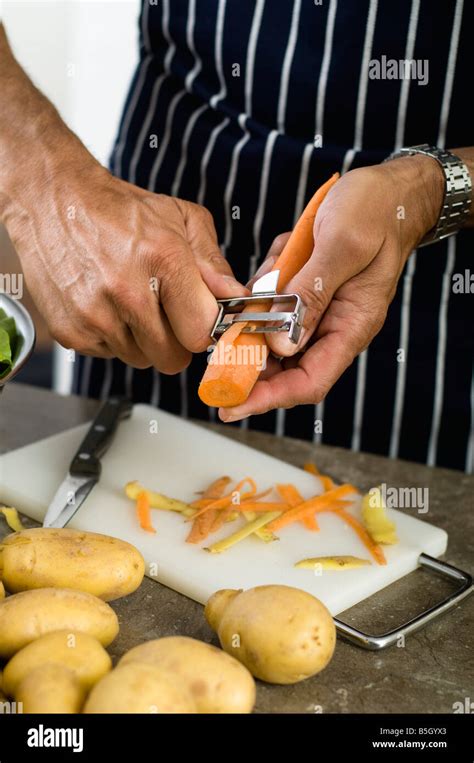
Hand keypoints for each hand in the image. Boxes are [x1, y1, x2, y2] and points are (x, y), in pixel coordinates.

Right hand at [2, 161, 247, 372]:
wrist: (53, 199)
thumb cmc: (120, 209)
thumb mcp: (179, 218)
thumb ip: (213, 262)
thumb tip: (236, 298)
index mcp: (164, 261)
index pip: (201, 333)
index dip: (204, 329)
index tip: (199, 319)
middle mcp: (128, 293)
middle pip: (172, 359)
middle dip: (175, 340)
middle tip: (165, 313)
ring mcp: (95, 316)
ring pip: (140, 359)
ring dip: (142, 340)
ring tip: (130, 302)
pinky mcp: (71, 332)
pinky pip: (108, 355)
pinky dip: (112, 337)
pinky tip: (106, 305)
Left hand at [219, 155, 443, 420]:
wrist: (389, 190)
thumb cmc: (375, 212)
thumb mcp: (341, 246)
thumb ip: (310, 295)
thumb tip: (280, 346)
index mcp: (351, 325)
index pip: (308, 381)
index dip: (268, 398)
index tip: (230, 405)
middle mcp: (332, 326)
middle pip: (283, 365)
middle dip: (247, 356)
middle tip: (214, 346)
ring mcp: (317, 309)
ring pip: (271, 329)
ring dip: (256, 308)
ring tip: (262, 273)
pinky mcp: (304, 290)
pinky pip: (272, 300)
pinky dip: (263, 283)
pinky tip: (276, 256)